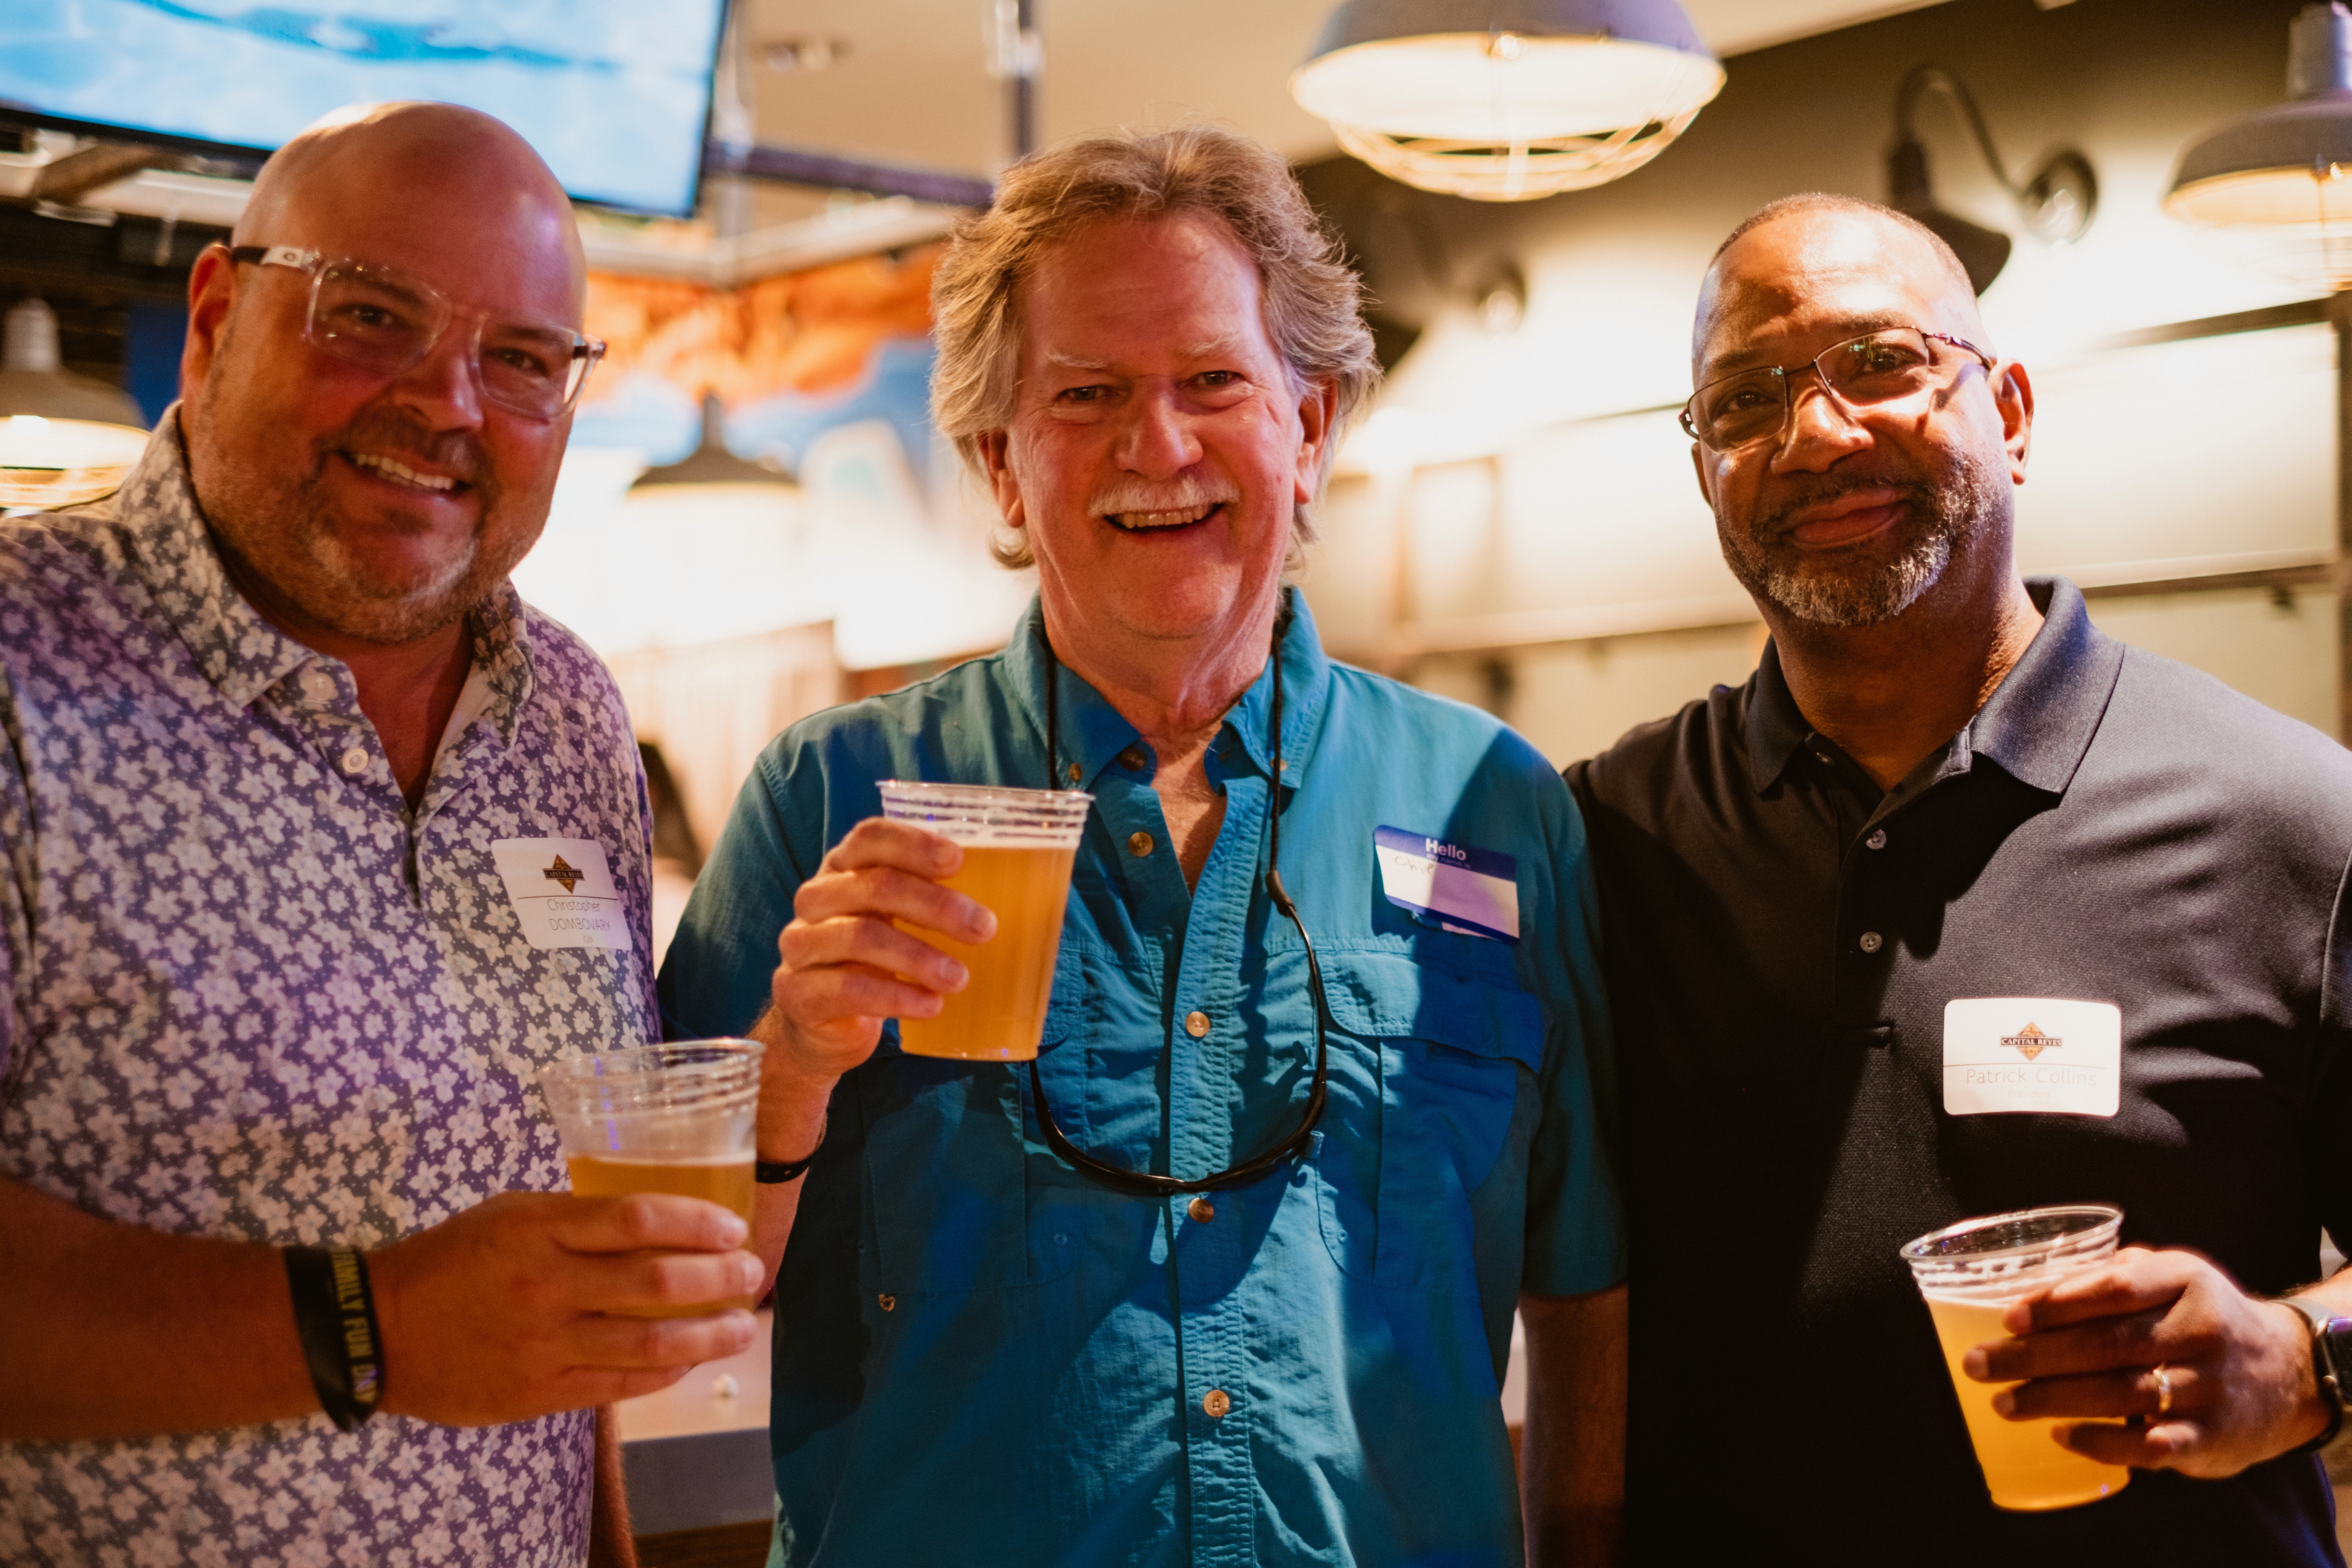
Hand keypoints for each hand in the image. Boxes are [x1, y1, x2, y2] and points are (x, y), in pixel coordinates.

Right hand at [369, 1190, 764, 1426]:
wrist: (379, 1329)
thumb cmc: (453, 1260)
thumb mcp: (510, 1214)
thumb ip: (577, 1220)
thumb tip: (653, 1223)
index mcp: (539, 1231)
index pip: (637, 1219)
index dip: (697, 1221)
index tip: (734, 1227)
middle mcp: (547, 1286)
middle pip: (656, 1282)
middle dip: (719, 1279)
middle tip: (753, 1273)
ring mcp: (545, 1345)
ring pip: (649, 1343)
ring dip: (708, 1335)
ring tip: (743, 1326)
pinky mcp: (539, 1393)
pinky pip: (620, 1385)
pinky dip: (664, 1373)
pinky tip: (690, 1360)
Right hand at [766, 817, 994, 1080]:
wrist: (820, 1027)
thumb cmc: (873, 963)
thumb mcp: (896, 923)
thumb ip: (931, 901)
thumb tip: (1016, 893)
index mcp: (843, 869)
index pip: (870, 837)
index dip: (914, 843)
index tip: (958, 860)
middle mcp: (816, 898)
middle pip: (874, 886)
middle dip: (936, 905)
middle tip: (984, 928)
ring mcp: (801, 945)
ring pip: (862, 938)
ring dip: (920, 957)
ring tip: (960, 978)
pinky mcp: (798, 991)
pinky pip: (848, 989)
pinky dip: (897, 996)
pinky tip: (930, 1005)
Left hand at [1964, 1246, 2329, 1477]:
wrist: (2288, 1372)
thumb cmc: (2201, 1316)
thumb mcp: (2171, 1277)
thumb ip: (2111, 1275)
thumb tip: (2029, 1287)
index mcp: (2186, 1280)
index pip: (2115, 1288)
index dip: (2057, 1303)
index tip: (2008, 1318)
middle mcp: (2201, 1331)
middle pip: (2106, 1345)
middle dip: (2033, 1357)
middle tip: (1978, 1364)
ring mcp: (2210, 1387)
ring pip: (2120, 1395)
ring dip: (2052, 1400)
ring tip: (2002, 1403)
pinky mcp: (2213, 1437)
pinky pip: (2150, 1446)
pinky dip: (2100, 1443)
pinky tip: (2061, 1436)